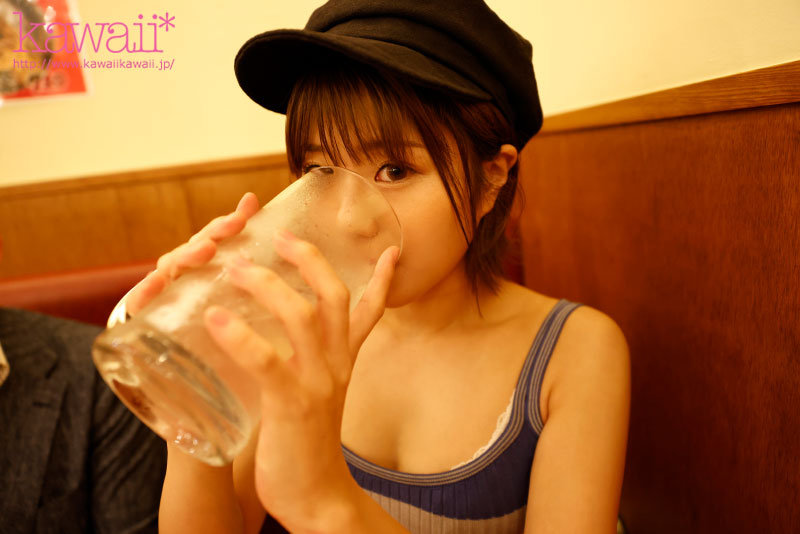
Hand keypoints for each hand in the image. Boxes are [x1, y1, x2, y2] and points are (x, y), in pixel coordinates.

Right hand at [124, 192, 260, 315]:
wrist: (154, 337)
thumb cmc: (193, 300)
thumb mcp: (221, 273)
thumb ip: (231, 236)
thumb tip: (251, 197)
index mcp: (197, 259)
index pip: (211, 236)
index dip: (225, 226)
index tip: (242, 218)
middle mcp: (178, 267)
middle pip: (194, 248)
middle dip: (212, 236)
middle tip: (234, 226)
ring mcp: (160, 286)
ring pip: (172, 268)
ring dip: (188, 256)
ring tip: (207, 249)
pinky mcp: (141, 309)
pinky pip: (142, 299)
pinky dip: (147, 290)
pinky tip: (156, 282)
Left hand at [202, 229, 399, 531]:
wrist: (318, 499)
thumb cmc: (306, 448)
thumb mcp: (315, 399)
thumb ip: (303, 369)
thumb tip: (277, 348)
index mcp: (343, 364)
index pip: (369, 312)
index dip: (381, 280)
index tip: (390, 250)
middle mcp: (337, 366)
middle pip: (333, 297)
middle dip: (309, 260)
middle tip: (280, 236)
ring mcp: (317, 384)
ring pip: (301, 316)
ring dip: (267, 285)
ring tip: (236, 267)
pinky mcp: (292, 405)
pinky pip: (267, 360)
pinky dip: (241, 336)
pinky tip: (215, 319)